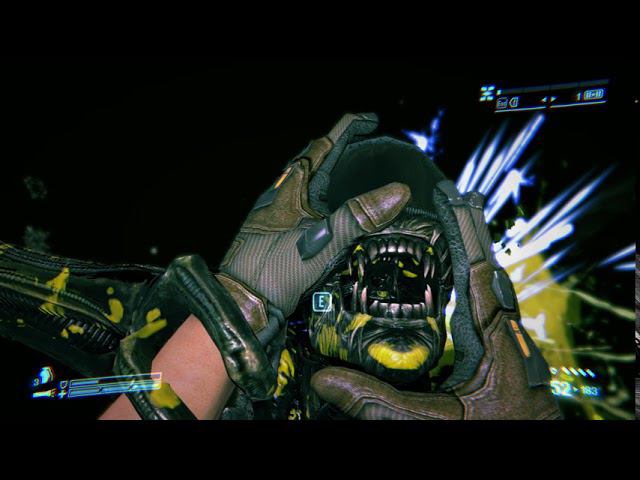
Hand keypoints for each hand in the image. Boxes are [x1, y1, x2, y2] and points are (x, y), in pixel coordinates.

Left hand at [218, 113, 410, 337]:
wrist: (242, 304)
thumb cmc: (273, 269)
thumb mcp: (321, 240)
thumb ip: (359, 216)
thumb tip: (399, 191)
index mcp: (290, 188)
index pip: (323, 146)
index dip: (346, 129)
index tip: (369, 119)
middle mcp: (282, 197)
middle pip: (314, 162)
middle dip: (340, 150)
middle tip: (365, 144)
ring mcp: (279, 216)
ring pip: (309, 186)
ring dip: (331, 176)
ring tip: (354, 173)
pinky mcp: (280, 236)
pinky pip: (308, 208)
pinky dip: (326, 201)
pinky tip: (335, 213)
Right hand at [310, 184, 562, 419]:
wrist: (536, 454)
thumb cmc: (495, 436)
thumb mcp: (432, 423)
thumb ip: (380, 404)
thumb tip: (326, 380)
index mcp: (496, 342)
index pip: (479, 271)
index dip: (464, 231)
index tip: (449, 198)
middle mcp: (506, 336)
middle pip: (485, 271)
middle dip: (464, 236)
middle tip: (438, 206)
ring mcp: (507, 345)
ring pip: (488, 289)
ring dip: (468, 258)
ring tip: (441, 233)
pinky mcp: (502, 357)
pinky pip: (485, 310)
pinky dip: (467, 286)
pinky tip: (448, 288)